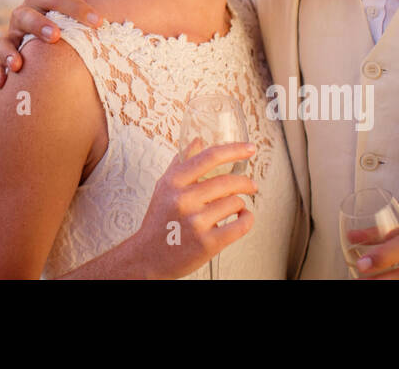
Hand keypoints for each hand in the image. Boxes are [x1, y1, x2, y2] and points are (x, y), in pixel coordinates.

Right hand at [0, 0, 100, 88]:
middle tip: (56, 36)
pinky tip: (1, 83)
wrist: (59, 22)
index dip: (75, 6)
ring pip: (5, 41)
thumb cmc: (71, 7)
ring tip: (18, 65)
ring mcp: (14, 35)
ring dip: (10, 52)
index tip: (98, 22)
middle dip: (39, 25)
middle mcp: (24, 14)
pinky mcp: (7, 55)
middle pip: (26, 15)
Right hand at [128, 142, 257, 278]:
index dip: (233, 150)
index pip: (209, 157)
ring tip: (236, 207)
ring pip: (234, 202)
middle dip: (245, 182)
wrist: (147, 257)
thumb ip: (181, 163)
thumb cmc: (158, 220)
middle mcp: (184, 200)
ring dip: (240, 203)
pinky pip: (239, 226)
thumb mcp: (164, 186)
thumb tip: (199, 140)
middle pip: (227, 181)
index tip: (249, 148)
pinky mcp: (207, 243)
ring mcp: (196, 222)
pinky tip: (243, 217)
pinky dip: (247, 219)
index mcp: (173, 182)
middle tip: (251, 184)